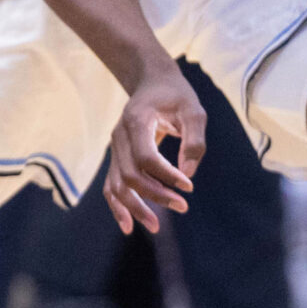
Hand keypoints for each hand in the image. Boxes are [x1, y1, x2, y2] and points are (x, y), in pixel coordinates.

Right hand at [104, 61, 203, 232]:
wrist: (151, 81)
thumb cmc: (175, 95)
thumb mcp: (193, 109)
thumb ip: (194, 140)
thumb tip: (188, 173)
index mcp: (136, 121)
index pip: (146, 158)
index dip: (166, 176)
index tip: (189, 186)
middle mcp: (119, 136)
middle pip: (131, 176)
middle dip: (155, 196)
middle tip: (182, 206)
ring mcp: (115, 148)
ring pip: (118, 185)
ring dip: (135, 208)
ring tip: (156, 226)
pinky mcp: (117, 157)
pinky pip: (111, 186)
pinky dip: (117, 207)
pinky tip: (129, 226)